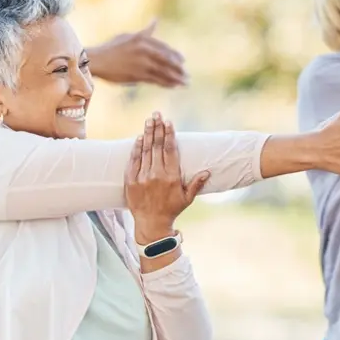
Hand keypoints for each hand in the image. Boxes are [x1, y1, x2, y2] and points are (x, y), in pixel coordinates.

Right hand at [87, 21, 187, 87]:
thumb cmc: (111, 48)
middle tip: (187, 76)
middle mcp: (144, 51)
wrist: (97, 61)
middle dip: (179, 69)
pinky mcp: (137, 75)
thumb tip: (156, 20)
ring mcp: (141, 63)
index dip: (175, 56)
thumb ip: (145, 32)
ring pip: (163, 72)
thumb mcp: (129, 36)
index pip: (164, 48)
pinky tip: (173, 86)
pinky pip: (155, 80)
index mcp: (143, 40)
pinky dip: (166, 83)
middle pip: (167, 61)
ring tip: (184, 83)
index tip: (183, 62)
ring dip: (176, 79)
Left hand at [124, 113, 209, 239]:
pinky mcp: (131, 182)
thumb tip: (207, 171)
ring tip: (149, 120)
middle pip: (156, 146)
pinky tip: (138, 138)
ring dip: (146, 134)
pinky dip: (136, 149)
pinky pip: (133, 161)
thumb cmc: (171, 210)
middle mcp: (156, 175)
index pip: (170, 151)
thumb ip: (196, 184)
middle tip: (157, 114)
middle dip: (157, 128)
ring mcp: (142, 178)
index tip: (168, 122)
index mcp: (171, 177)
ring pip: (145, 151)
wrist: (151, 225)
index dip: (169, 135)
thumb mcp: (187, 198)